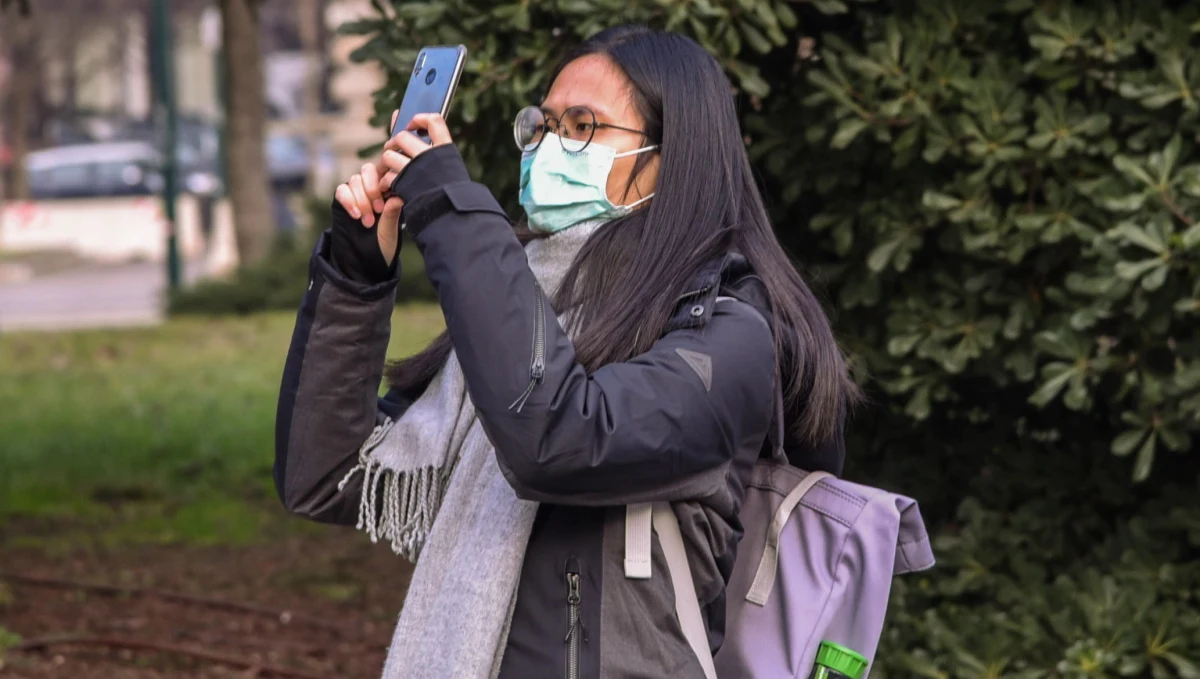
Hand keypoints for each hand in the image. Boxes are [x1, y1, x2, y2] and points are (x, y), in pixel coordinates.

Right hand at [333, 111, 404, 265]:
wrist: (369, 259)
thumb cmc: (388, 239)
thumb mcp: (398, 222)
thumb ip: (398, 206)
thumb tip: (399, 195)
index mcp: (392, 182)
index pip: (392, 156)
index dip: (393, 131)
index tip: (396, 113)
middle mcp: (375, 181)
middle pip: (371, 168)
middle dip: (376, 186)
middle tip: (382, 206)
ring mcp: (358, 189)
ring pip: (357, 179)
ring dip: (364, 198)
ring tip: (372, 217)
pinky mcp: (343, 198)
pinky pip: (343, 190)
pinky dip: (351, 201)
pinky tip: (359, 215)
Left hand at [378, 112, 453, 186]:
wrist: (451, 216)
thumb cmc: (451, 191)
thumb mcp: (449, 167)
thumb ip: (436, 150)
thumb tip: (419, 128)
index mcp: (445, 149)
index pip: (434, 121)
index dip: (420, 118)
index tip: (412, 125)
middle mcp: (430, 155)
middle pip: (403, 137)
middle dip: (395, 143)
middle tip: (394, 149)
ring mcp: (416, 169)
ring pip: (390, 155)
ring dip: (387, 163)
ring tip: (391, 170)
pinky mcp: (404, 183)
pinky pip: (388, 176)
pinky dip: (387, 182)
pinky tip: (391, 187)